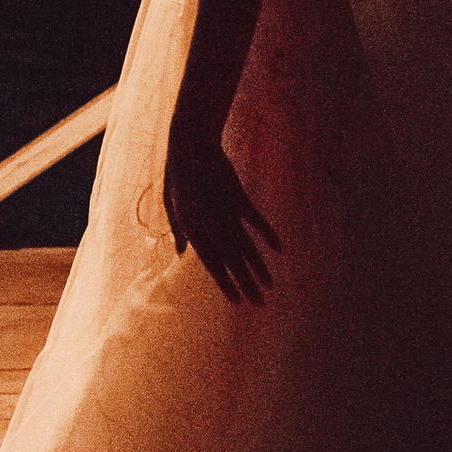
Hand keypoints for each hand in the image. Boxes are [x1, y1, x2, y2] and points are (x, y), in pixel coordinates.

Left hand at [163, 117, 277, 306]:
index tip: (237, 302)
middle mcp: (212, 225)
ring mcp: (227, 212)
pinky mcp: (240, 198)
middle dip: (246, 284)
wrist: (192, 146)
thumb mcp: (171, 205)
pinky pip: (256, 221)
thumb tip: (180, 253)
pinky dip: (268, 234)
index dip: (225, 284)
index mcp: (194, 229)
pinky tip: (279, 250)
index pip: (213, 264)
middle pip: (232, 261)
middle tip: (259, 304)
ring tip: (270, 287)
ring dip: (259, 267)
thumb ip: (178, 230)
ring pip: (246, 246)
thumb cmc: (179, 176)